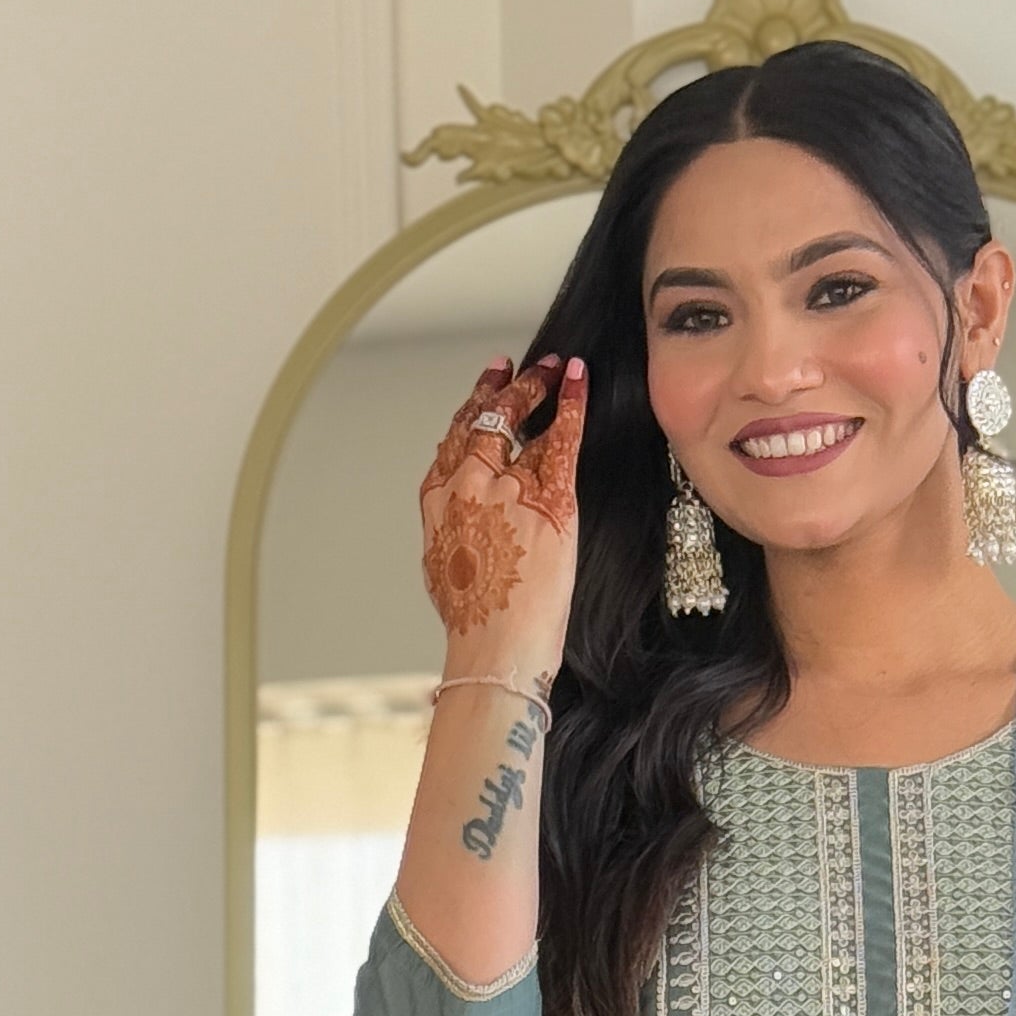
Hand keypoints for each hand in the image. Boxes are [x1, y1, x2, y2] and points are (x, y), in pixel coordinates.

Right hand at [420, 356, 583, 678]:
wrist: (496, 649)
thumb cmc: (477, 626)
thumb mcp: (445, 572)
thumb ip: (455, 534)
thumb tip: (466, 527)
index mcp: (438, 502)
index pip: (453, 442)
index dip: (470, 411)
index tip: (482, 391)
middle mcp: (466, 484)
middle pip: (484, 423)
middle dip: (502, 389)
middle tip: (516, 367)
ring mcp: (506, 488)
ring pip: (520, 423)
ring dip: (537, 387)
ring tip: (552, 368)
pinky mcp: (547, 498)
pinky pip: (561, 437)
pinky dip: (571, 403)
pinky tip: (577, 380)